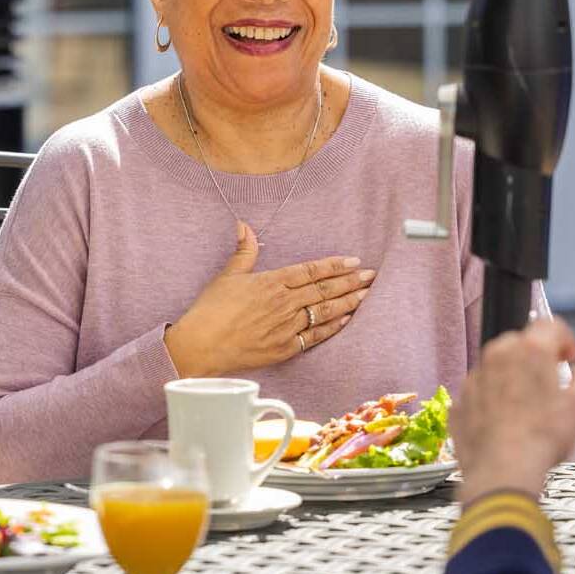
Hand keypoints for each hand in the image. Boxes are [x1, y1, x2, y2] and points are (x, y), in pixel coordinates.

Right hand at [164, 222, 373, 376]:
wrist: (202, 345)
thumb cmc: (211, 310)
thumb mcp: (227, 275)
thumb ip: (244, 251)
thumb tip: (244, 225)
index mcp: (272, 282)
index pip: (311, 271)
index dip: (334, 266)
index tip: (354, 262)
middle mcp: (284, 303)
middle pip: (324, 290)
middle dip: (350, 282)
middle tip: (372, 277)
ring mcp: (286, 326)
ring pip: (324, 312)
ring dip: (347, 303)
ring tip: (366, 296)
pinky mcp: (284, 348)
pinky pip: (314, 336)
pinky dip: (331, 328)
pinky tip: (345, 321)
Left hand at [451, 316, 574, 504]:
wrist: (501, 470)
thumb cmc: (544, 436)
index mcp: (530, 349)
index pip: (550, 325)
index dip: (565, 339)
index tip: (570, 358)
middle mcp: (497, 355)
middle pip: (520, 343)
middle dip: (536, 357)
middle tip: (550, 384)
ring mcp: (473, 377)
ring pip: (497, 366)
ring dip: (512, 377)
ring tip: (527, 408)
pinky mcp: (459, 400)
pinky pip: (480, 391)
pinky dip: (492, 400)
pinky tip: (505, 423)